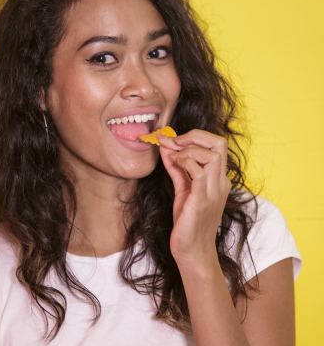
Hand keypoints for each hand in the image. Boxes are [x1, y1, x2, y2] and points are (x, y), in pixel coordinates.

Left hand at [158, 129, 231, 267]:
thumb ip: (176, 167)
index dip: (192, 136)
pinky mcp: (202, 200)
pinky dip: (186, 163)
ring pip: (213, 154)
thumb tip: (166, 146)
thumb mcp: (182, 188)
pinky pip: (199, 172)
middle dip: (194, 135)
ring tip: (173, 157)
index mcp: (218, 178)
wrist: (192, 250)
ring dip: (188, 149)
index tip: (170, 139)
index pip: (215, 144)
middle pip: (219, 143)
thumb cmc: (188, 221)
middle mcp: (220, 182)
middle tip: (173, 142)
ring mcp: (213, 191)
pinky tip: (175, 164)